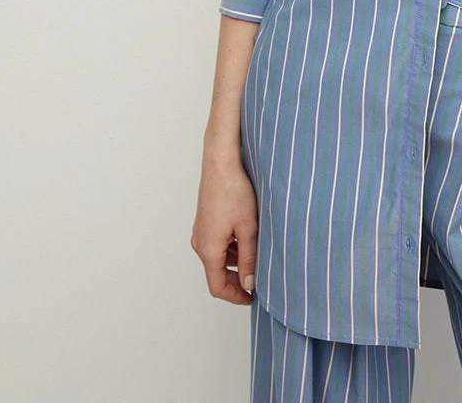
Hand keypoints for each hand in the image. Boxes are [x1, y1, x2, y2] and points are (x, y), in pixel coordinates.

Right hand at [191, 151, 257, 304]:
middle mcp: (200, 243)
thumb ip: (250, 258)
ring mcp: (201, 231)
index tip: (253, 297)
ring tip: (259, 254)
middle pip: (218, 273)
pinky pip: (218, 242)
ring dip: (237, 261)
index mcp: (209, 250)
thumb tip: (251, 283)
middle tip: (260, 278)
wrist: (221, 162)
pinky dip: (232, 246)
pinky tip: (249, 235)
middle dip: (239, 279)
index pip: (218, 287)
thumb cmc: (234, 191)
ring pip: (219, 257)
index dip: (236, 296)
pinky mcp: (206, 220)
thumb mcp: (249, 228)